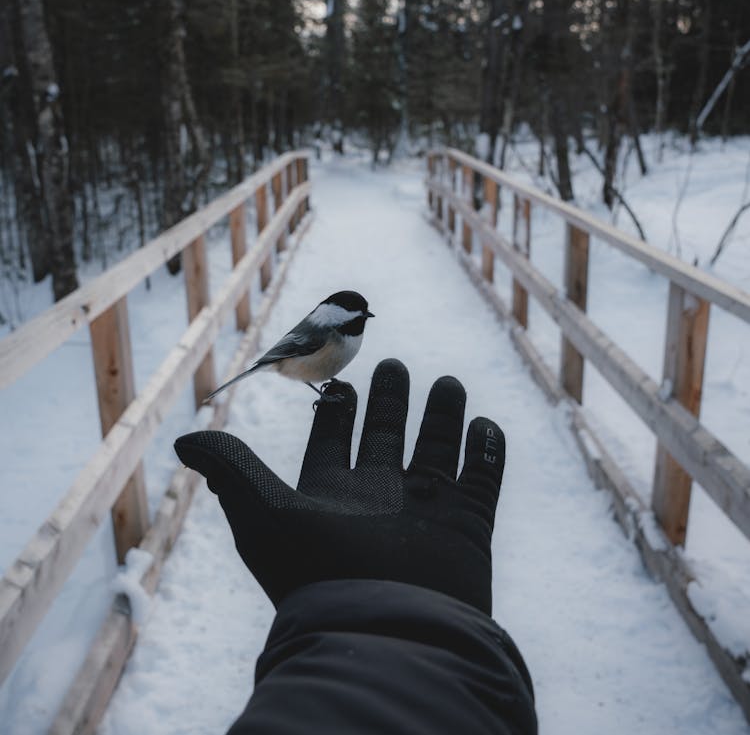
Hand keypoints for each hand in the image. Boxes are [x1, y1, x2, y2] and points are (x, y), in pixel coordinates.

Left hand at [174, 358, 505, 614]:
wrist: (386, 635)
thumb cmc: (320, 574)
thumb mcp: (264, 514)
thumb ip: (232, 469)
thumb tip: (184, 437)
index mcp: (332, 493)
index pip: (333, 439)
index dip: (335, 410)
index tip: (340, 382)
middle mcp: (379, 498)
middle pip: (386, 436)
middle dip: (390, 401)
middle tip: (395, 366)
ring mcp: (426, 510)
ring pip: (437, 449)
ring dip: (443, 415)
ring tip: (449, 383)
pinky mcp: (468, 525)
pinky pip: (482, 477)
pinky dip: (486, 451)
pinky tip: (484, 425)